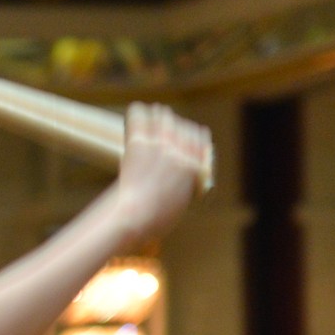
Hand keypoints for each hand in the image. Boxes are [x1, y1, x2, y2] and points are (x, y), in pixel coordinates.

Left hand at [100, 103, 213, 246]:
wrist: (134, 219)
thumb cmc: (153, 221)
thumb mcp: (180, 204)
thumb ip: (184, 185)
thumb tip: (179, 175)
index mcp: (196, 167)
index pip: (200, 136)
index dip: (190, 136)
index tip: (181, 139)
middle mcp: (182, 152)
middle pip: (182, 123)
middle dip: (172, 126)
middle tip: (161, 129)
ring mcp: (161, 145)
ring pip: (163, 114)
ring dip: (156, 117)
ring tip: (149, 120)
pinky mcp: (140, 143)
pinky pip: (140, 115)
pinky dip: (138, 114)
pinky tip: (135, 116)